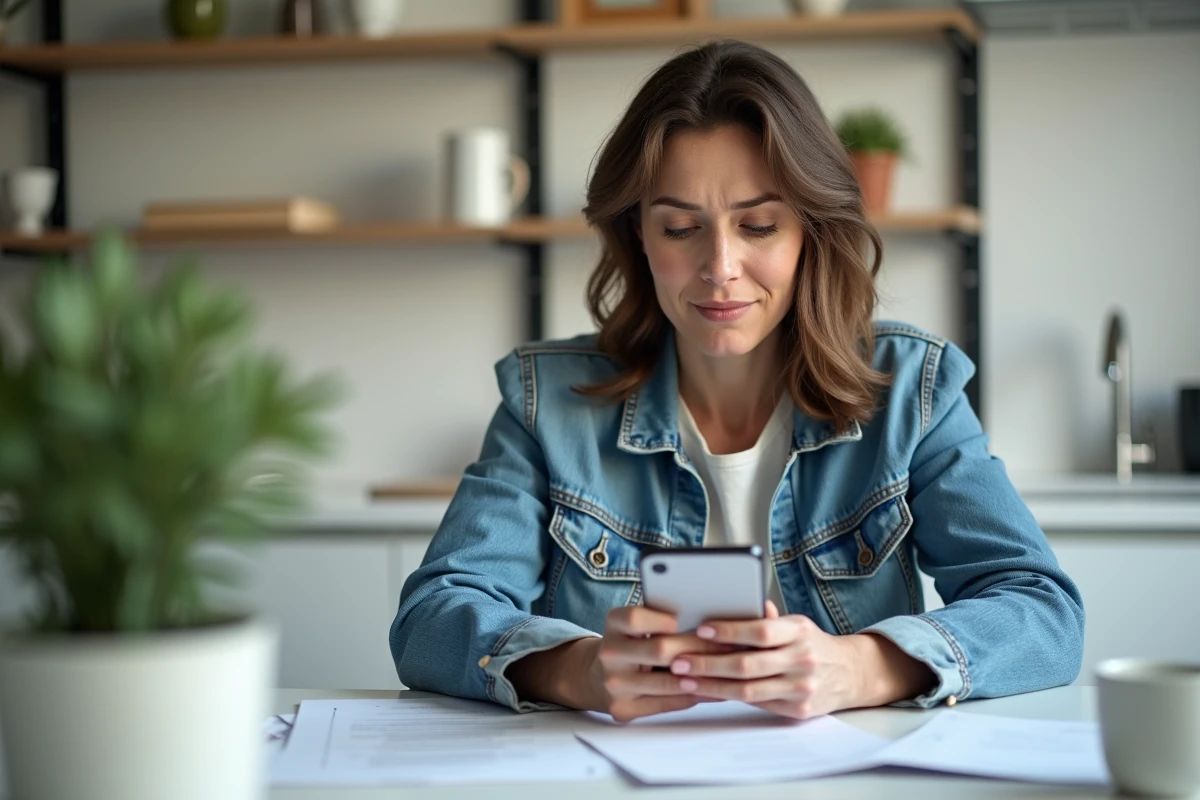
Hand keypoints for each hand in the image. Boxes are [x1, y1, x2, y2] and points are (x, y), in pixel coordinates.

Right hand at [509, 606, 738, 721]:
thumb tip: (709, 616)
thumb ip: (661, 618)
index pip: (634, 619)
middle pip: (658, 650)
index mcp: (612, 625)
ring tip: (730, 669)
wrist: (596, 677)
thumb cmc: (630, 644)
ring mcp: (614, 685)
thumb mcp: (635, 625)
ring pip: (667, 682)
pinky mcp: (623, 709)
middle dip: (698, 648)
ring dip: (703, 676)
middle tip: (729, 645)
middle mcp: (609, 654)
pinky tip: (715, 690)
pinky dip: (695, 697)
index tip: (689, 621)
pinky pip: (667, 704)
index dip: (661, 620)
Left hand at [666, 601, 934, 718]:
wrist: (850, 673)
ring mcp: (800, 688)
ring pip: (747, 690)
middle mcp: (801, 660)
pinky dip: (728, 698)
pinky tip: (707, 692)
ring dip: (711, 685)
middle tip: (679, 661)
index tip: (702, 629)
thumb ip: (768, 619)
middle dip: (707, 663)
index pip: (761, 631)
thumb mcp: (796, 624)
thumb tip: (735, 602)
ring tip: (685, 680)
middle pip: (747, 664)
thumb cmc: (811, 644)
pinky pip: (756, 704)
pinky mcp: (797, 710)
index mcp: (799, 632)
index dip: (730, 630)